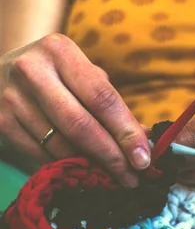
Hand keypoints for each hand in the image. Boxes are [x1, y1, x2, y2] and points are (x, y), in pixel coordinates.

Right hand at [0, 33, 150, 186]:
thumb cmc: (54, 76)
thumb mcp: (81, 76)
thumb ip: (112, 105)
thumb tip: (146, 139)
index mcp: (60, 51)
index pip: (102, 97)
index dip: (126, 132)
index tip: (144, 158)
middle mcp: (31, 70)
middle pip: (81, 125)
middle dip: (111, 156)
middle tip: (131, 178)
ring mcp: (12, 98)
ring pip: (60, 145)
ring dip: (90, 167)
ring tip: (111, 177)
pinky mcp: (1, 123)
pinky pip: (40, 156)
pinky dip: (66, 167)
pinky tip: (82, 172)